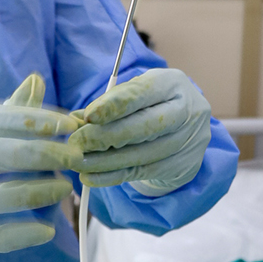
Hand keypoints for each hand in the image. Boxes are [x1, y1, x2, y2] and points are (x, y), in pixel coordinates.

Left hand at [67, 68, 211, 194]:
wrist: (188, 131)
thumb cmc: (152, 105)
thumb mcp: (134, 95)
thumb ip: (107, 105)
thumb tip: (74, 121)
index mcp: (172, 84)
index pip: (142, 93)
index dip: (114, 105)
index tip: (88, 116)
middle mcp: (186, 111)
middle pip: (146, 126)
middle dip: (106, 136)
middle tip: (76, 143)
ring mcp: (187, 141)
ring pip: (141, 154)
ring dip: (104, 161)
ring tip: (77, 162)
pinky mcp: (181, 167)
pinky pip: (141, 173)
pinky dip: (112, 176)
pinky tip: (90, 177)